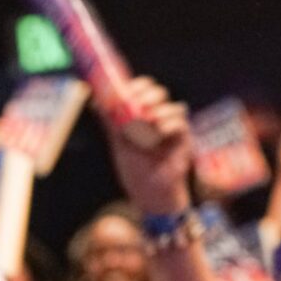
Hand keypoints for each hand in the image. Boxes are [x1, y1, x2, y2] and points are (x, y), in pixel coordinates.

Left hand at [104, 76, 193, 216]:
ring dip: (159, 111)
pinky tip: (159, 132)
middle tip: (138, 102)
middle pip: (160, 93)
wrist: (149, 194)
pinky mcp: (184, 140)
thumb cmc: (136, 170)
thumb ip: (111, 123)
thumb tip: (96, 103)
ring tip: (148, 122)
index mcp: (143, 115)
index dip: (137, 86)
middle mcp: (160, 118)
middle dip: (148, 94)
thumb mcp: (118, 144)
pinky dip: (169, 124)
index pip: (144, 90)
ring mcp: (173, 128)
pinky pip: (180, 124)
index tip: (127, 91)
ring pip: (173, 107)